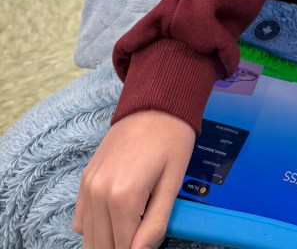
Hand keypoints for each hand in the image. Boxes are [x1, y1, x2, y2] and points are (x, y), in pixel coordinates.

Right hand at [73, 110, 195, 248]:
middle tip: (141, 236)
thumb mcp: (173, 182)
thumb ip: (156, 223)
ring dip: (108, 240)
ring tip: (131, 227)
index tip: (148, 243)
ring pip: (89, 237)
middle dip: (123, 246)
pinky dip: (94, 227)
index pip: (124, 248)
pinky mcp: (85, 179)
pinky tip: (115, 218)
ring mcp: (88, 185)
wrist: (155, 103)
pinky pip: (80, 220)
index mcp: (124, 197)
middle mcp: (99, 193)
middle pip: (103, 246)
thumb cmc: (171, 139)